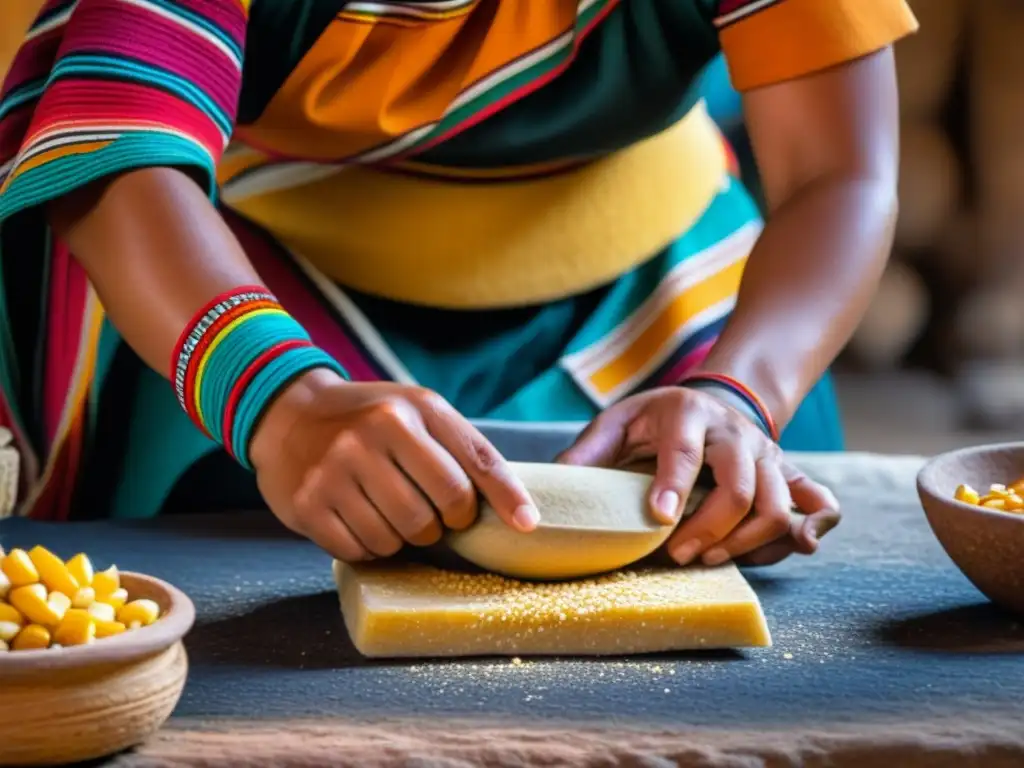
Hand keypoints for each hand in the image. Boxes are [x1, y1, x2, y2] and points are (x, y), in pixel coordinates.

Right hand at [248, 370, 537, 562]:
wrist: (289, 414)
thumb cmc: (371, 418)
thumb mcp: (420, 412)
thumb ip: (467, 452)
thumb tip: (523, 516)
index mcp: (411, 410)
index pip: (475, 466)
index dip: (505, 501)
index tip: (527, 526)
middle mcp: (372, 435)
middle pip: (438, 514)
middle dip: (443, 525)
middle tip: (431, 514)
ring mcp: (336, 471)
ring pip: (399, 538)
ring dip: (405, 538)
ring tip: (391, 513)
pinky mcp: (308, 505)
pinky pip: (361, 551)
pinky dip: (371, 547)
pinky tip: (363, 521)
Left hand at [556, 386, 839, 566]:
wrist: (710, 400)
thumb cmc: (655, 421)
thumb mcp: (617, 423)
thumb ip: (587, 453)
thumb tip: (555, 490)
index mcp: (686, 414)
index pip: (684, 453)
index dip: (673, 487)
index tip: (659, 521)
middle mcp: (733, 432)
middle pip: (740, 487)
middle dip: (710, 528)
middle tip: (678, 555)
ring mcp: (766, 453)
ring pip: (778, 503)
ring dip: (748, 541)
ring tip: (711, 558)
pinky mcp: (787, 472)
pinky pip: (818, 499)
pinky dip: (816, 524)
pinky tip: (801, 546)